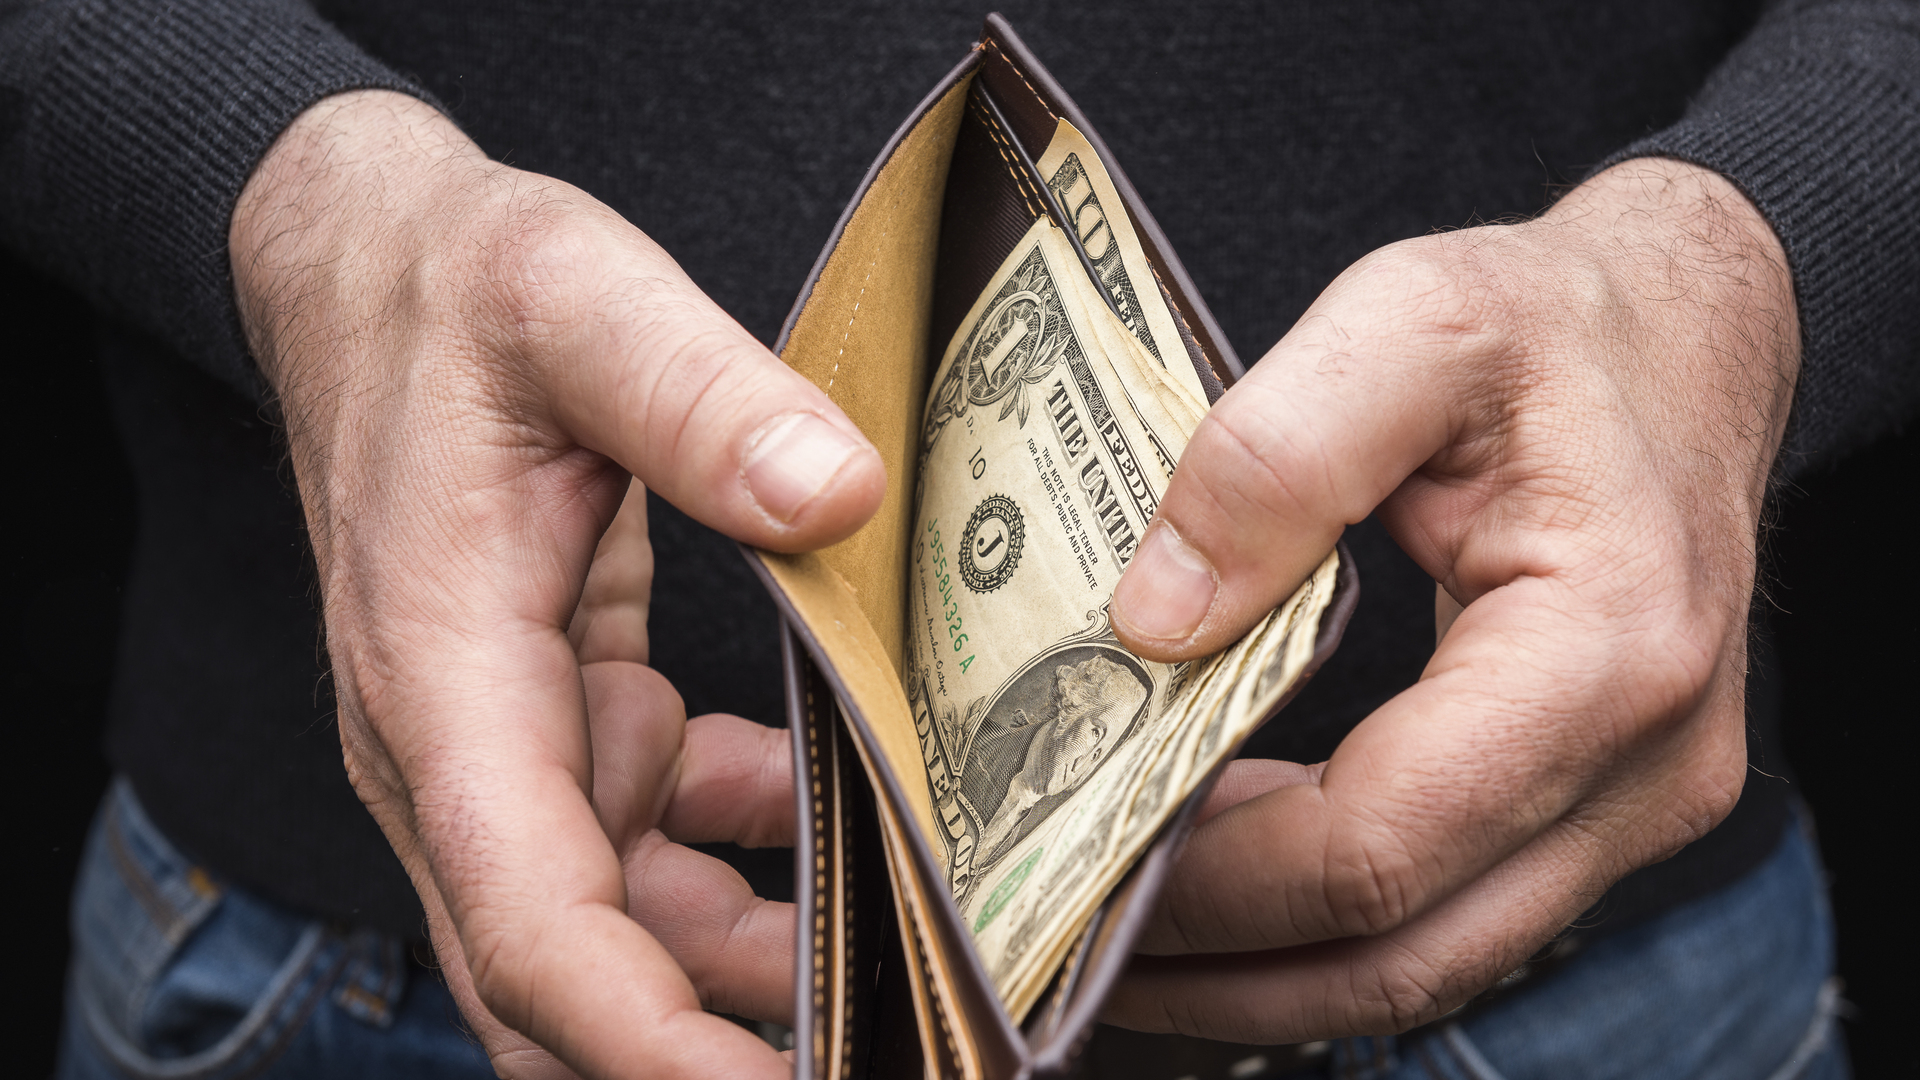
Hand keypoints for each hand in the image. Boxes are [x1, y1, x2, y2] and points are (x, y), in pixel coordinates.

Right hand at [230, 90, 884, 1076]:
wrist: (376, 273)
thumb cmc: (452, 288)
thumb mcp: (575, 298)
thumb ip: (694, 394)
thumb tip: (838, 496)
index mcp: (443, 678)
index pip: (529, 921)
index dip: (641, 1041)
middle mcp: (461, 748)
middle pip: (567, 972)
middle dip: (701, 1050)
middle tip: (883, 1054)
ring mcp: (510, 746)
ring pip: (621, 926)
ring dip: (744, 971)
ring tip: (904, 978)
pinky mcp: (563, 720)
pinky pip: (652, 842)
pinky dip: (744, 861)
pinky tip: (849, 822)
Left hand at [1105, 159, 1798, 1038]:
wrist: (1690, 332)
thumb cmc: (1556, 321)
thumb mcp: (1409, 320)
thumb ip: (1274, 454)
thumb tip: (1153, 623)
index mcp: (1605, 649)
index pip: (1378, 845)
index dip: (1217, 878)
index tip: (1087, 856)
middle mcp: (1647, 765)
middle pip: (1402, 950)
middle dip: (1221, 967)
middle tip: (1067, 936)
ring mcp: (1640, 805)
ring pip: (1430, 961)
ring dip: (1268, 971)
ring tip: (1123, 936)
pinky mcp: (1607, 808)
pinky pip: (1454, 912)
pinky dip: (1329, 925)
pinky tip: (1226, 882)